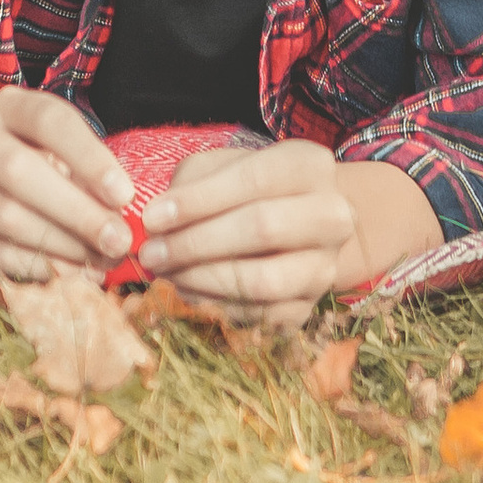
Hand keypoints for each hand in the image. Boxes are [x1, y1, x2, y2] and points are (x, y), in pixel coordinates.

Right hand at [0, 87, 133, 294]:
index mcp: (8, 109)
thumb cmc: (42, 176)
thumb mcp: (65, 162)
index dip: (88, 157)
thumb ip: (90, 181)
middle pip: (18, 169)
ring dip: (63, 243)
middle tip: (118, 239)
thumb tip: (120, 220)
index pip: (48, 119)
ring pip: (7, 216)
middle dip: (76, 209)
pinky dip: (40, 267)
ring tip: (100, 260)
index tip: (124, 195)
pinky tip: (72, 274)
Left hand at [137, 144, 441, 327]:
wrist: (300, 228)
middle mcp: (332, 216)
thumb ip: (191, 183)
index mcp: (310, 166)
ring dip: (201, 279)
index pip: (254, 180)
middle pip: (263, 229)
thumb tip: (157, 221)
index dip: (198, 200)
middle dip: (196, 243)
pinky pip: (257, 316)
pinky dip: (214, 305)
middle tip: (150, 252)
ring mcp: (324, 267)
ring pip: (262, 281)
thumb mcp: (223, 167)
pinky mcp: (308, 308)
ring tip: (164, 272)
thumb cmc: (248, 189)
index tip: (152, 217)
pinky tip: (186, 289)